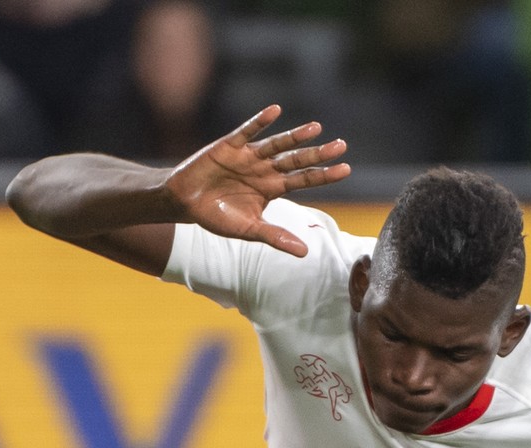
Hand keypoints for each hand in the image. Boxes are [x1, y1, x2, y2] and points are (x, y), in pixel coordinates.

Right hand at [164, 105, 349, 257]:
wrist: (185, 202)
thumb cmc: (217, 216)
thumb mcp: (248, 230)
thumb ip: (275, 236)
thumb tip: (305, 252)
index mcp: (272, 188)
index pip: (304, 180)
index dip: (324, 175)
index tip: (346, 169)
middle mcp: (265, 169)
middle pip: (296, 160)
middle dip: (317, 154)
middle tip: (340, 146)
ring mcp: (249, 155)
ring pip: (277, 144)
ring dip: (295, 136)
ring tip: (315, 128)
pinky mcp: (230, 145)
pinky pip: (248, 131)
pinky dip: (260, 122)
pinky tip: (275, 111)